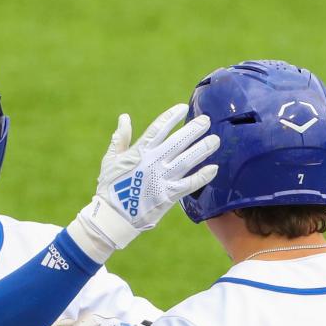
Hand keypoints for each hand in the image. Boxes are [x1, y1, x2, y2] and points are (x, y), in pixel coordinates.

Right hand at [69, 104, 219, 259]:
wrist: (113, 217)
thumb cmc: (110, 188)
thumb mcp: (110, 161)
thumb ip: (120, 139)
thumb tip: (124, 118)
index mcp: (138, 152)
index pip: (158, 128)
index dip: (171, 117)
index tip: (182, 108)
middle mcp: (153, 162)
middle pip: (179, 141)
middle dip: (194, 129)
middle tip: (206, 120)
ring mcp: (162, 179)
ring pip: (188, 159)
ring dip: (203, 149)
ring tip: (215, 140)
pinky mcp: (169, 195)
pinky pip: (190, 183)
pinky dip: (203, 176)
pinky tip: (214, 168)